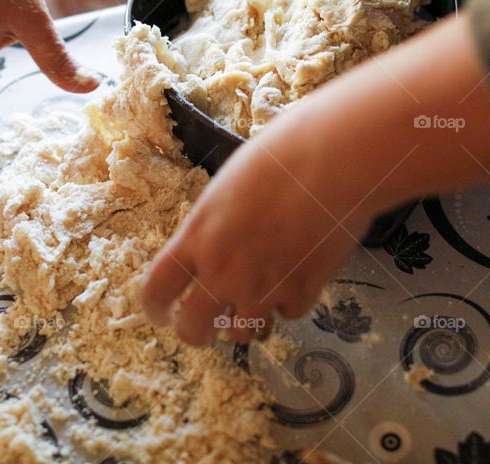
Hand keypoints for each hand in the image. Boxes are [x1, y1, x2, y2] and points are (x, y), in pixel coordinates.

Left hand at [141, 106, 372, 345]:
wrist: (334, 162)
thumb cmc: (279, 157)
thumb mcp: (227, 188)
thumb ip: (213, 226)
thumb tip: (213, 244)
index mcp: (197, 237)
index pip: (156, 290)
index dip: (155, 309)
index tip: (160, 315)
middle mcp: (223, 271)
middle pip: (193, 327)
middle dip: (195, 333)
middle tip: (203, 330)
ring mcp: (263, 288)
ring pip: (243, 333)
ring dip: (246, 320)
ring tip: (257, 301)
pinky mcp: (302, 294)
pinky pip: (288, 313)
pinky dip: (291, 301)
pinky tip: (299, 274)